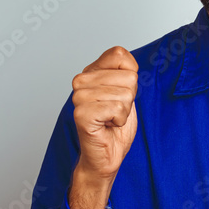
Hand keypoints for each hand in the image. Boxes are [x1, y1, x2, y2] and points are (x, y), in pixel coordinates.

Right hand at [70, 46, 137, 198]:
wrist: (107, 155)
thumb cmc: (115, 125)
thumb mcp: (127, 92)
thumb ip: (126, 72)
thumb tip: (127, 62)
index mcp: (91, 71)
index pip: (119, 54)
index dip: (130, 77)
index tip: (120, 94)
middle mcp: (81, 80)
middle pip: (128, 77)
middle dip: (129, 98)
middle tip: (114, 112)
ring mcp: (78, 96)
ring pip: (124, 94)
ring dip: (124, 112)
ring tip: (110, 119)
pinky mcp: (81, 113)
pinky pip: (117, 108)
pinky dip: (119, 120)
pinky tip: (107, 125)